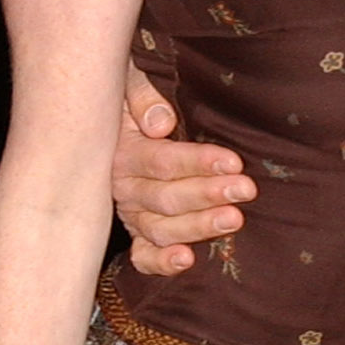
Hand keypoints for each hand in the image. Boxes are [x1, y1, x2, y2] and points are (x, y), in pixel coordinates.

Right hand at [113, 60, 253, 274]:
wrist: (100, 118)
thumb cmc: (127, 98)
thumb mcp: (126, 82)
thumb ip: (140, 95)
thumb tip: (160, 123)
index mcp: (121, 151)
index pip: (161, 161)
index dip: (198, 163)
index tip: (234, 162)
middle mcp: (122, 187)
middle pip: (166, 198)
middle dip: (208, 194)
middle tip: (245, 190)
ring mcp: (130, 213)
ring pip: (161, 228)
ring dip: (198, 227)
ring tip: (234, 220)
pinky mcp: (137, 233)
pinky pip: (143, 255)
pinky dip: (161, 262)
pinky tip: (186, 261)